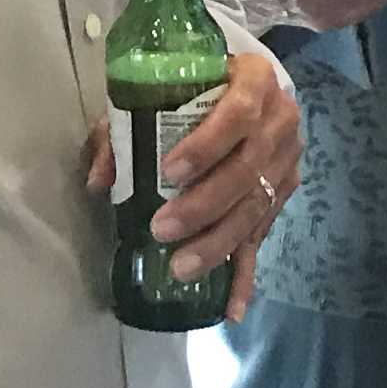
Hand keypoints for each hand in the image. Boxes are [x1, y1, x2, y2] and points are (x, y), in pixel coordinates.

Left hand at [88, 51, 301, 322]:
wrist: (248, 87)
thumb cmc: (195, 85)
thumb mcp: (158, 92)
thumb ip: (124, 128)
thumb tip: (100, 181)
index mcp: (253, 79)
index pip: (236, 114)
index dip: (205, 146)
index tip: (168, 172)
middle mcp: (280, 119)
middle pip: (247, 170)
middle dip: (204, 205)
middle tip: (163, 230)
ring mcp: (287, 159)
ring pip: (256, 208)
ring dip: (217, 242)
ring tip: (180, 267)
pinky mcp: (284, 192)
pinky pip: (263, 235)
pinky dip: (245, 275)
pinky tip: (232, 308)